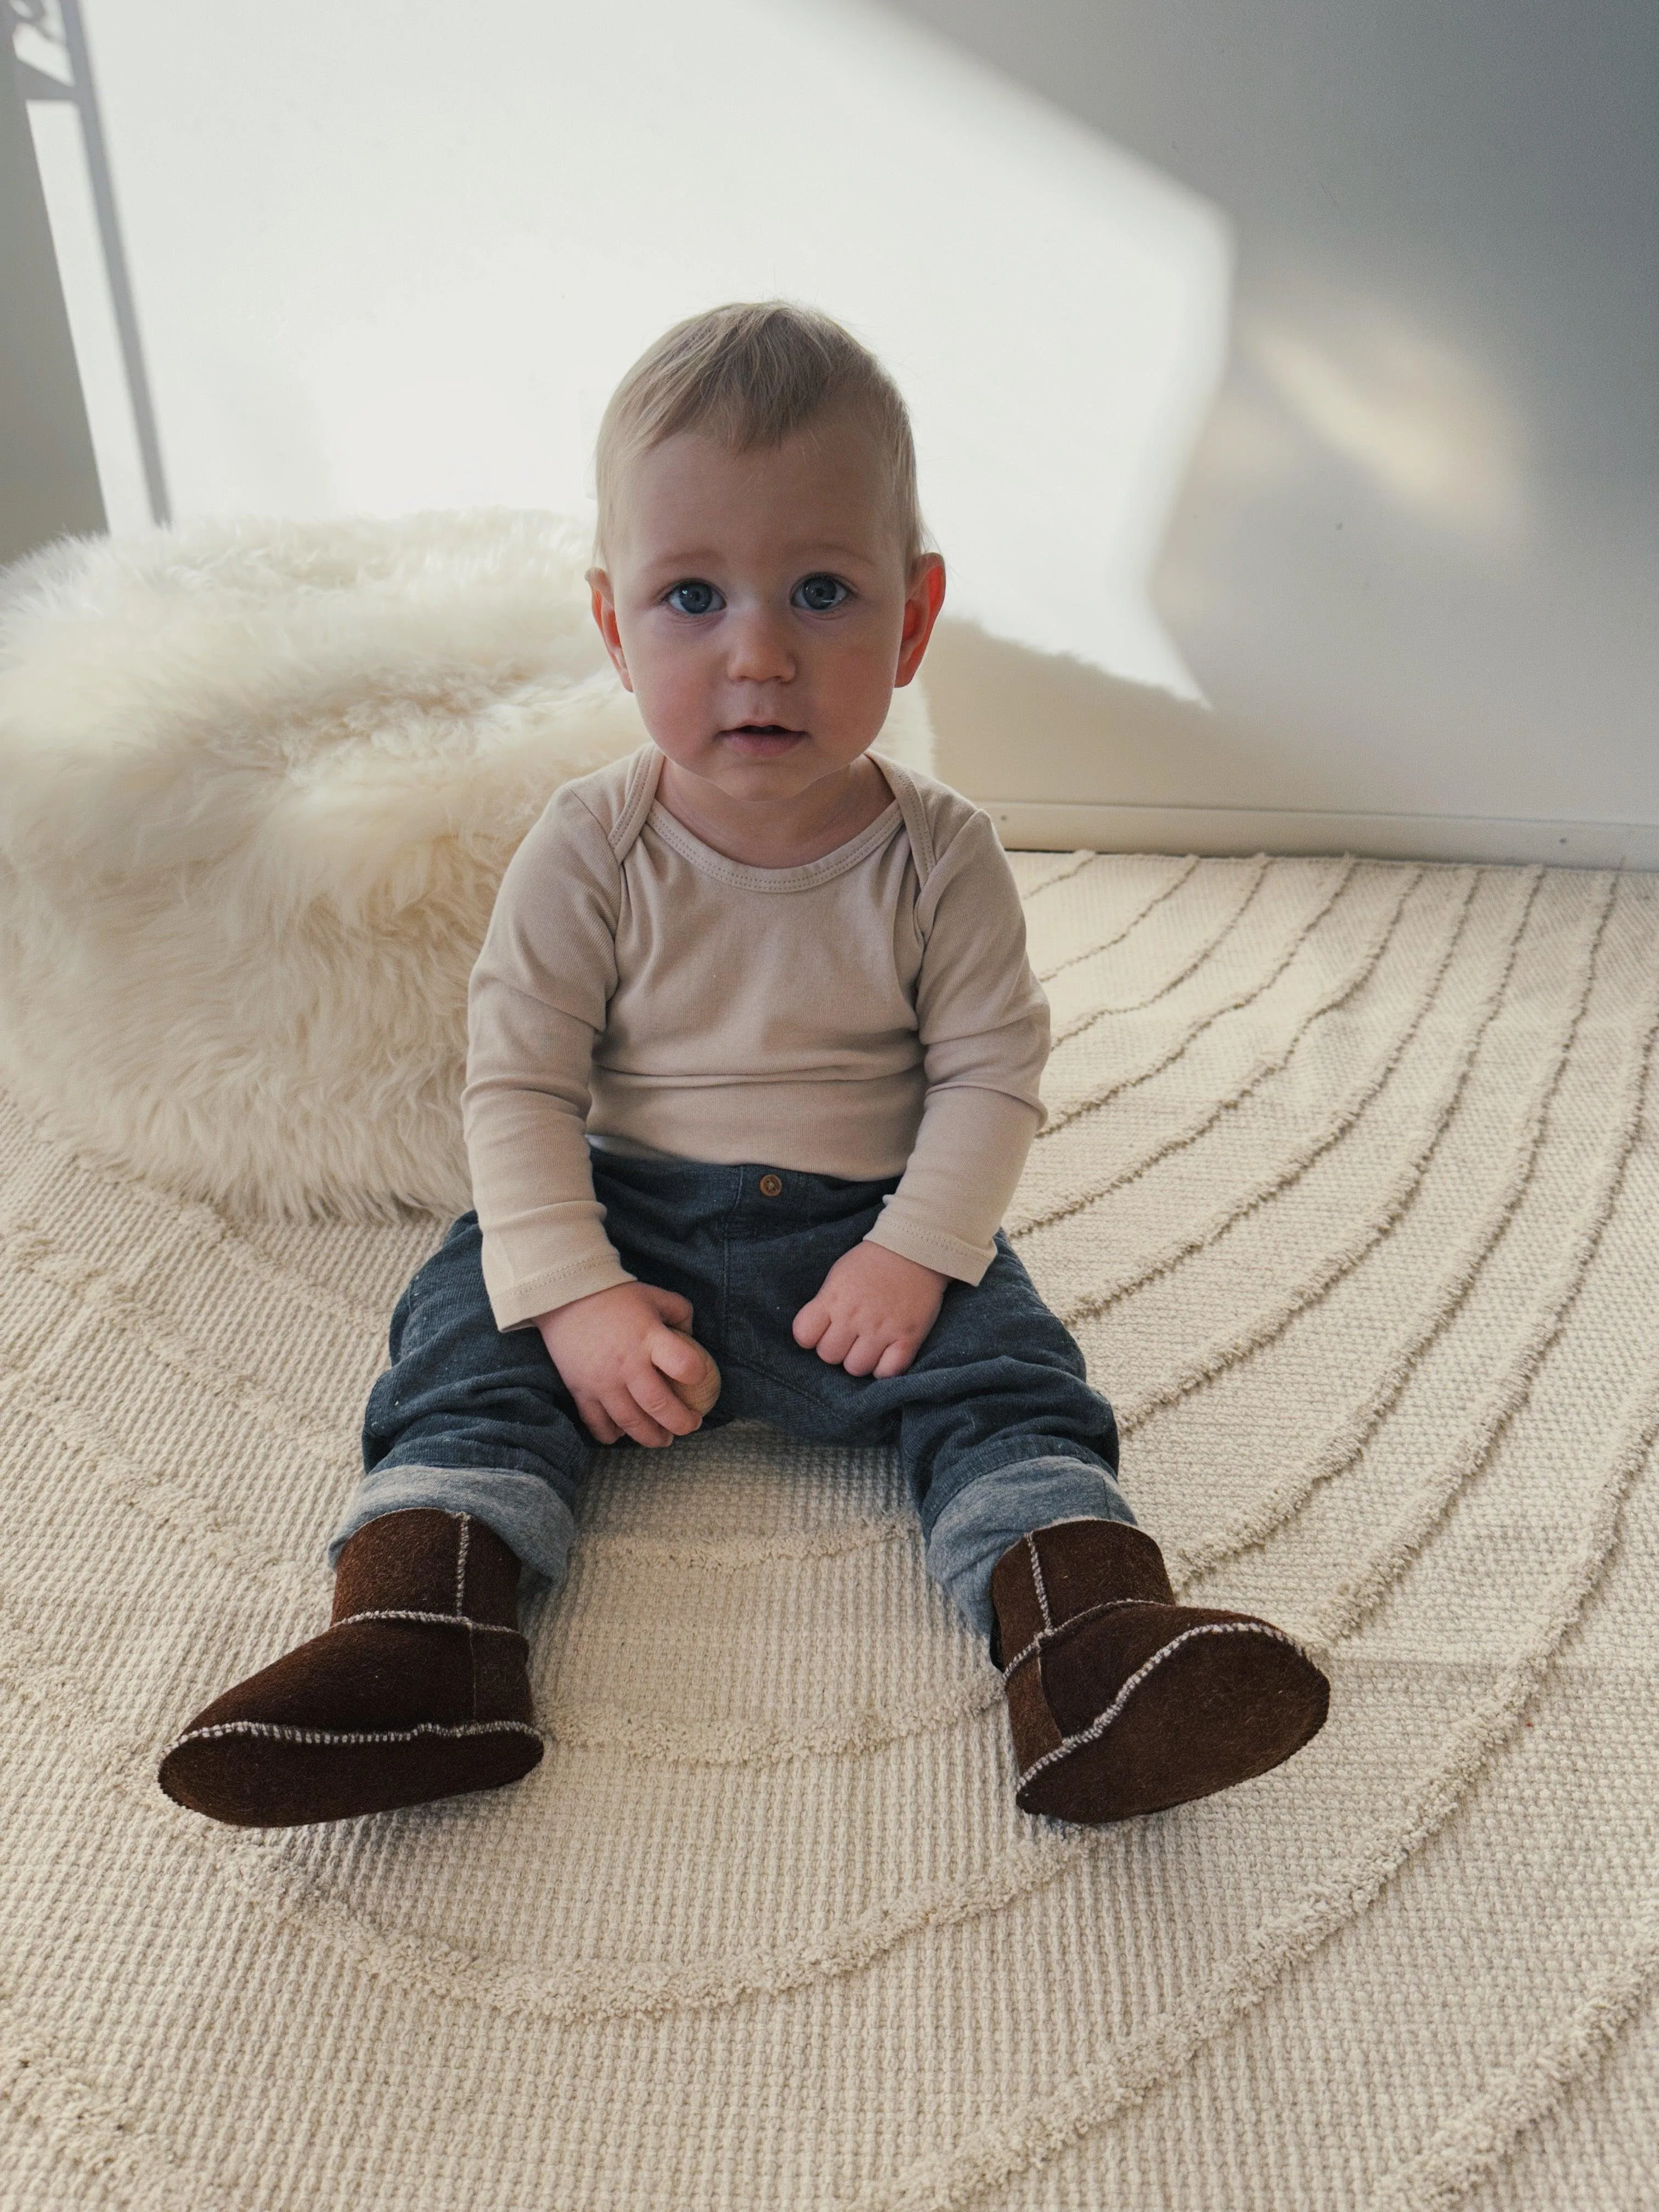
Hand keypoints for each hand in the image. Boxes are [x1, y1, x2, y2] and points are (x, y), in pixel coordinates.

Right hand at [534, 1281, 719, 1447]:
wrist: (564, 1298)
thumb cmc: (615, 1297)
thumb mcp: (655, 1296)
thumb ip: (680, 1314)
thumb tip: (692, 1338)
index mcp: (649, 1338)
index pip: (683, 1364)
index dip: (697, 1375)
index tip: (700, 1380)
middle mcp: (627, 1364)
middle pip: (659, 1405)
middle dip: (680, 1423)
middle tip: (690, 1426)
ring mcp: (602, 1381)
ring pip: (630, 1422)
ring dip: (651, 1437)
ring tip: (663, 1439)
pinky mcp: (580, 1391)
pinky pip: (597, 1423)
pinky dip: (612, 1434)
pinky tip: (623, 1434)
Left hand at [792, 1241, 947, 1377]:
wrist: (916, 1251)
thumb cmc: (873, 1263)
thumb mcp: (839, 1275)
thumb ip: (826, 1303)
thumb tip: (817, 1333)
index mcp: (833, 1298)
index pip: (804, 1336)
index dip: (811, 1337)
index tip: (823, 1330)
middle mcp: (854, 1316)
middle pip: (829, 1356)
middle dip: (837, 1350)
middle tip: (850, 1338)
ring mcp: (882, 1328)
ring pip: (856, 1368)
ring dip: (860, 1360)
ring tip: (868, 1346)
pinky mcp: (908, 1337)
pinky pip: (888, 1371)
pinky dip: (885, 1368)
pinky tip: (887, 1354)